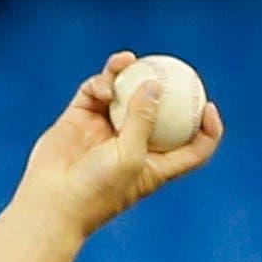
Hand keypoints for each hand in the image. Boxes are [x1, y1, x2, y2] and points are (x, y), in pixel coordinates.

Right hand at [13, 52, 222, 238]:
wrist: (53, 201)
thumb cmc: (97, 189)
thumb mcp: (130, 156)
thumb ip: (144, 119)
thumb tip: (154, 84)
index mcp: (155, 164)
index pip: (191, 147)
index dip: (206, 129)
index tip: (208, 106)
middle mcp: (132, 144)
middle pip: (159, 112)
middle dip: (166, 88)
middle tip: (173, 67)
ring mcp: (106, 129)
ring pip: (125, 94)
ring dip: (128, 75)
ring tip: (129, 61)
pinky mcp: (81, 118)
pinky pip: (96, 92)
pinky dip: (103, 84)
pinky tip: (105, 86)